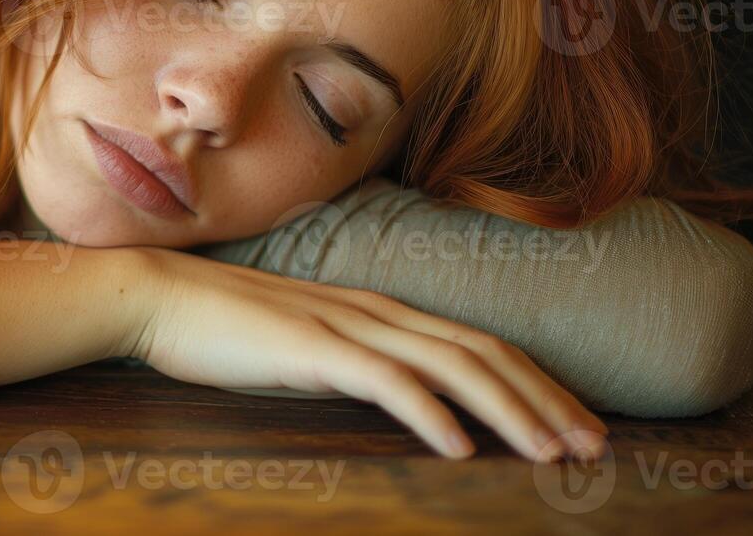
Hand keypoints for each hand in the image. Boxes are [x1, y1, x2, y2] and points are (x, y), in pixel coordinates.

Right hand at [125, 248, 609, 461]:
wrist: (157, 297)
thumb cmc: (225, 330)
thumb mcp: (306, 348)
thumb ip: (354, 365)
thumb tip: (398, 399)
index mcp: (380, 312)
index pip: (479, 344)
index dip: (537, 383)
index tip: (577, 427)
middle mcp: (378, 313)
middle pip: (484, 353)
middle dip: (548, 401)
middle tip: (595, 448)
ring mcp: (347, 327)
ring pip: (452, 366)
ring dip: (511, 410)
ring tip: (551, 454)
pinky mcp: (313, 349)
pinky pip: (387, 381)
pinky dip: (432, 414)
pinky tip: (460, 448)